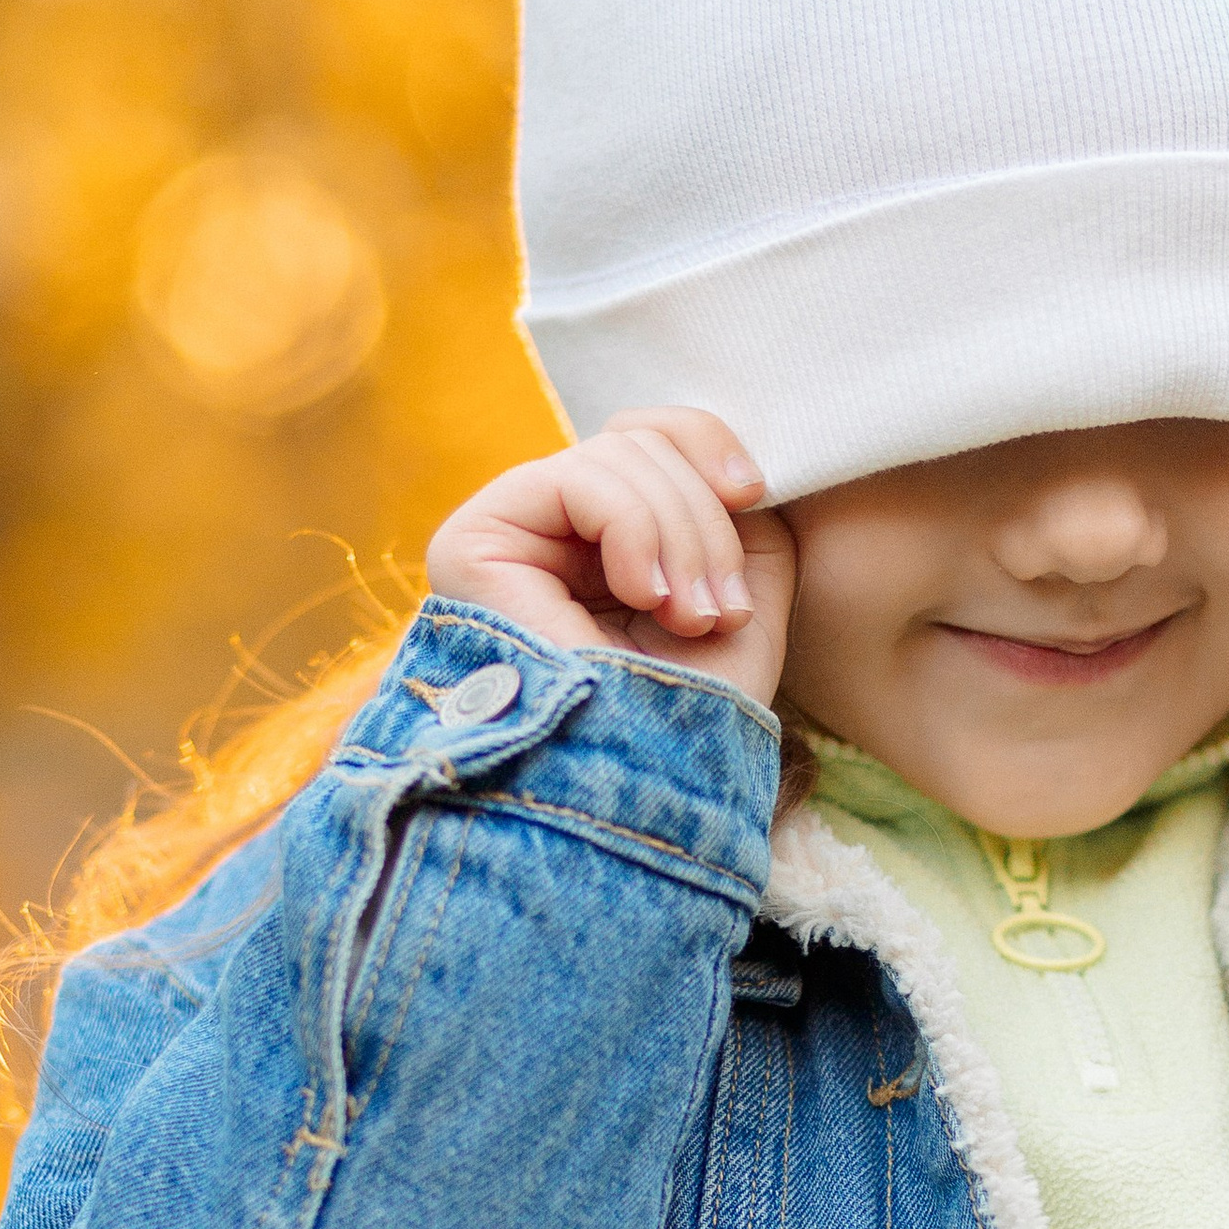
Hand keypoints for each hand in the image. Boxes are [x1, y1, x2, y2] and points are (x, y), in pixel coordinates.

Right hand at [425, 408, 794, 706]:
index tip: (755, 493)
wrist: (642, 791)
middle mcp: (548, 533)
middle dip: (703, 520)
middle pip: (639, 443)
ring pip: (616, 457)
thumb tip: (732, 462)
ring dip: (679, 536)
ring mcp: (506, 535)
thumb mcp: (742, 604)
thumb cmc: (691, 718)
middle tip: (716, 611)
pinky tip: (644, 597)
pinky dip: (635, 529)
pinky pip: (578, 479)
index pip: (649, 438)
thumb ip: (741, 524)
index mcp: (603, 543)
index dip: (708, 447)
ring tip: (689, 620)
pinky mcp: (473, 542)